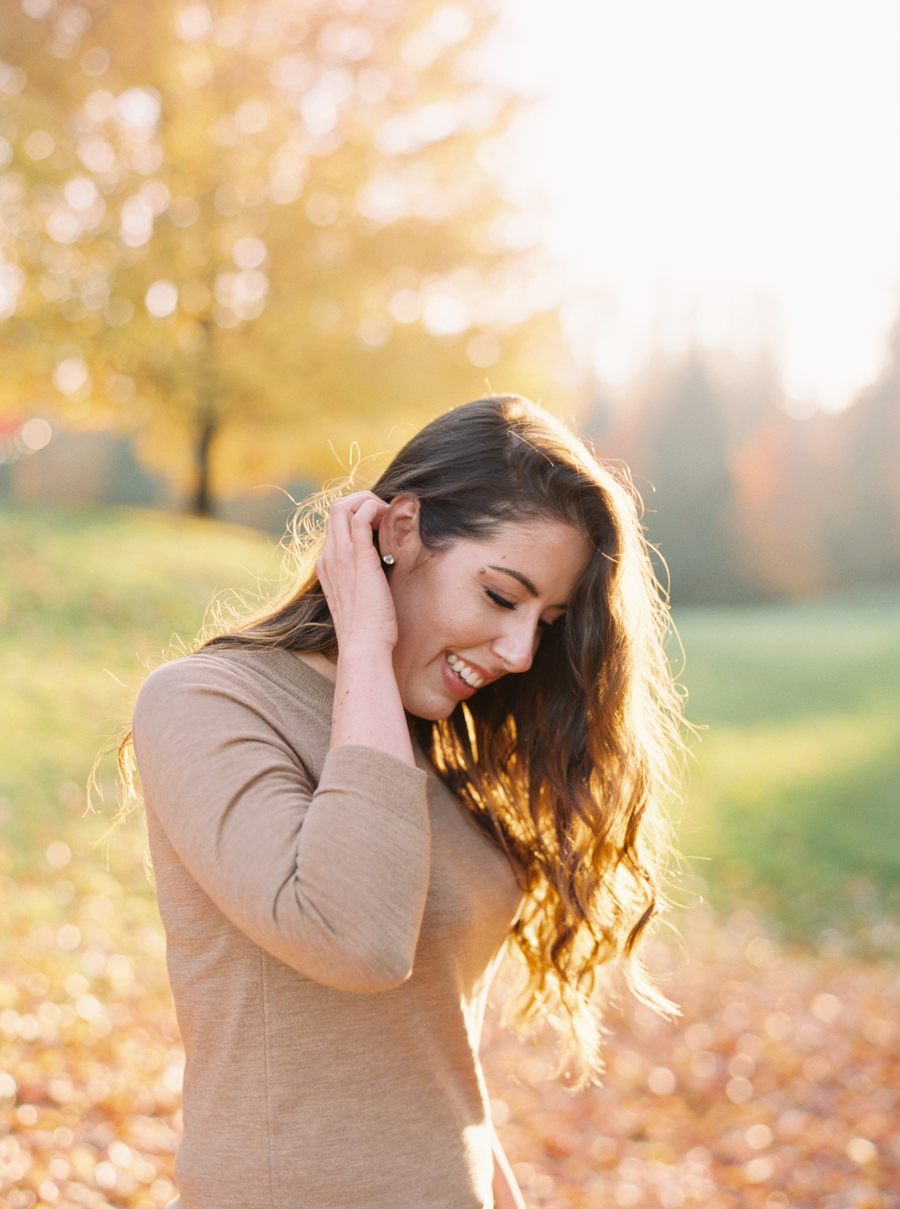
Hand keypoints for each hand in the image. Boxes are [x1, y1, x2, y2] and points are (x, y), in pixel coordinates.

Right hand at [316, 492, 397, 654]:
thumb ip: (366, 577)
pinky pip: (358, 516)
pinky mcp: (357, 558)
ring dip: (369, 502)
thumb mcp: (362, 597)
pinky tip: (389, 521)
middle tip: (386, 516)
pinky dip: (374, 508)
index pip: (336, 524)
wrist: (364, 646)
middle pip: (335, 508)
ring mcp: (340, 556)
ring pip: (342, 505)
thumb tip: (385, 565)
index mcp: (327, 565)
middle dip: (363, 501)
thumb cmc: (369, 629)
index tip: (381, 526)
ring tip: (388, 517)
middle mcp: (329, 556)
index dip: (359, 516)